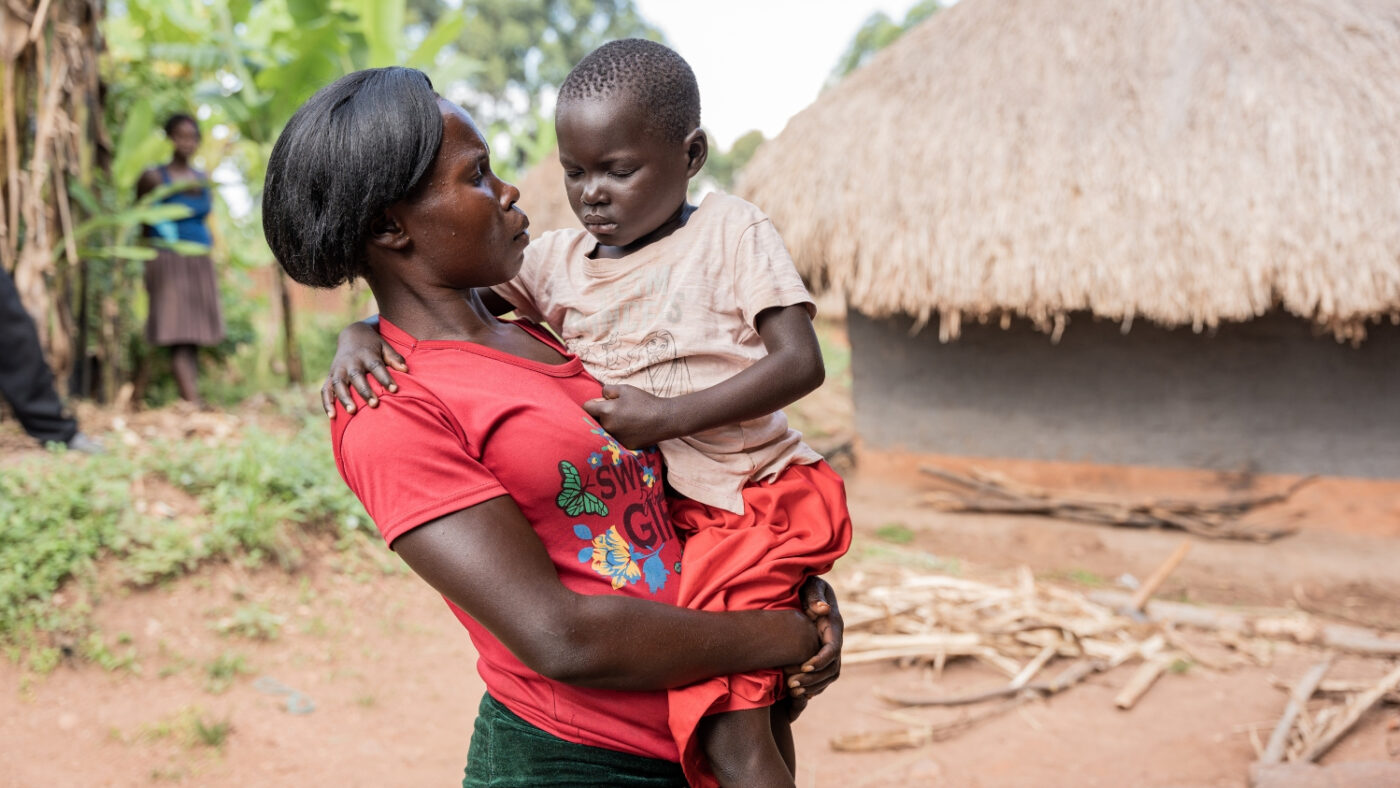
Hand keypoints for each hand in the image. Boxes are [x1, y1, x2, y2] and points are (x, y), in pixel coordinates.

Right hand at [322, 322, 406, 416]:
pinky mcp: (330, 376)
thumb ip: (394, 358)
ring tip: (352, 411)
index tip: (395, 389)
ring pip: (339, 384)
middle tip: (374, 404)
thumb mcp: (385, 347)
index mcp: (367, 354)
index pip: (376, 366)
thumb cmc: (373, 346)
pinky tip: (333, 416)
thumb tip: (406, 370)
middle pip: (356, 376)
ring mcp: (338, 369)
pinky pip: (325, 390)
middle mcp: (351, 362)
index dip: (385, 378)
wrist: (352, 335)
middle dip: (364, 391)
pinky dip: (327, 403)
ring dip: (344, 398)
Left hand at [581, 384, 676, 448]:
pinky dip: (619, 434)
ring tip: (624, 420)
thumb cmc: (645, 402)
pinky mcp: (624, 446)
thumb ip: (607, 390)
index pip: (586, 408)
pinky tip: (631, 429)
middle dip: (600, 416)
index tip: (599, 403)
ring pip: (604, 431)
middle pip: (594, 421)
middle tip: (615, 411)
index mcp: (606, 411)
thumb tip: (600, 397)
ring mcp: (615, 439)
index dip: (592, 404)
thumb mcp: (625, 389)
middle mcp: (608, 427)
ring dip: (609, 426)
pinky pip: (615, 439)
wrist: (664, 419)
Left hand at [783, 577, 843, 720]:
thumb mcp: (811, 585)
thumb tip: (822, 610)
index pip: (833, 649)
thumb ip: (815, 596)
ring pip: (829, 676)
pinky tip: (798, 694)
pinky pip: (823, 677)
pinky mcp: (822, 655)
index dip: (820, 660)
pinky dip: (813, 687)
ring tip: (792, 691)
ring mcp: (829, 649)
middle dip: (813, 679)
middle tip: (791, 685)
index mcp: (834, 625)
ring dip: (812, 687)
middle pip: (832, 668)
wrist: (806, 590)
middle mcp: (834, 640)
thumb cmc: (806, 585)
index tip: (803, 667)